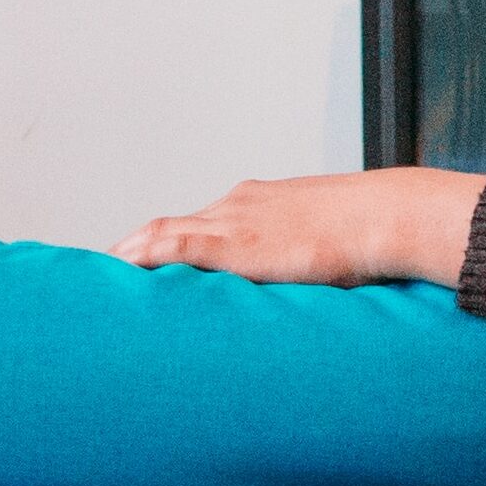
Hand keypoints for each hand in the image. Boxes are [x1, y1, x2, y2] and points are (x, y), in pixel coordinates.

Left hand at [114, 166, 484, 288]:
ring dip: (129, 254)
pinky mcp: (234, 244)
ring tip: (100, 279)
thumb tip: (315, 283)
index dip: (166, 240)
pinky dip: (142, 256)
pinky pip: (173, 245)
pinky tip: (119, 269)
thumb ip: (309, 258)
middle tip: (106, 273)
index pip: (199, 221)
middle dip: (136, 248)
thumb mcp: (329, 242)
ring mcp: (233, 220)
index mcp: (258, 202)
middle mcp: (236, 205)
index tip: (142, 260)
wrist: (385, 217)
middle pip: (170, 225)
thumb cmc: (372, 233)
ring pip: (162, 233)